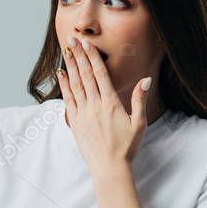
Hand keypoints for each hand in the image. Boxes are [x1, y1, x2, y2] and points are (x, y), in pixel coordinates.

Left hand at [56, 35, 151, 171]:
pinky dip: (63, 85)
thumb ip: (140, 99)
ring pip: (74, 85)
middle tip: (71, 39)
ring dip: (70, 66)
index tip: (87, 43)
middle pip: (84, 75)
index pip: (100, 74)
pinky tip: (60, 74)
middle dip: (78, 55)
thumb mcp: (139, 123)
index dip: (92, 57)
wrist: (109, 169)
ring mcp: (83, 114)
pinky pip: (68, 100)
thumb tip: (145, 79)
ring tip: (65, 51)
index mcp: (111, 104)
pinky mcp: (75, 123)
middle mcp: (94, 106)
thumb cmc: (126, 148)